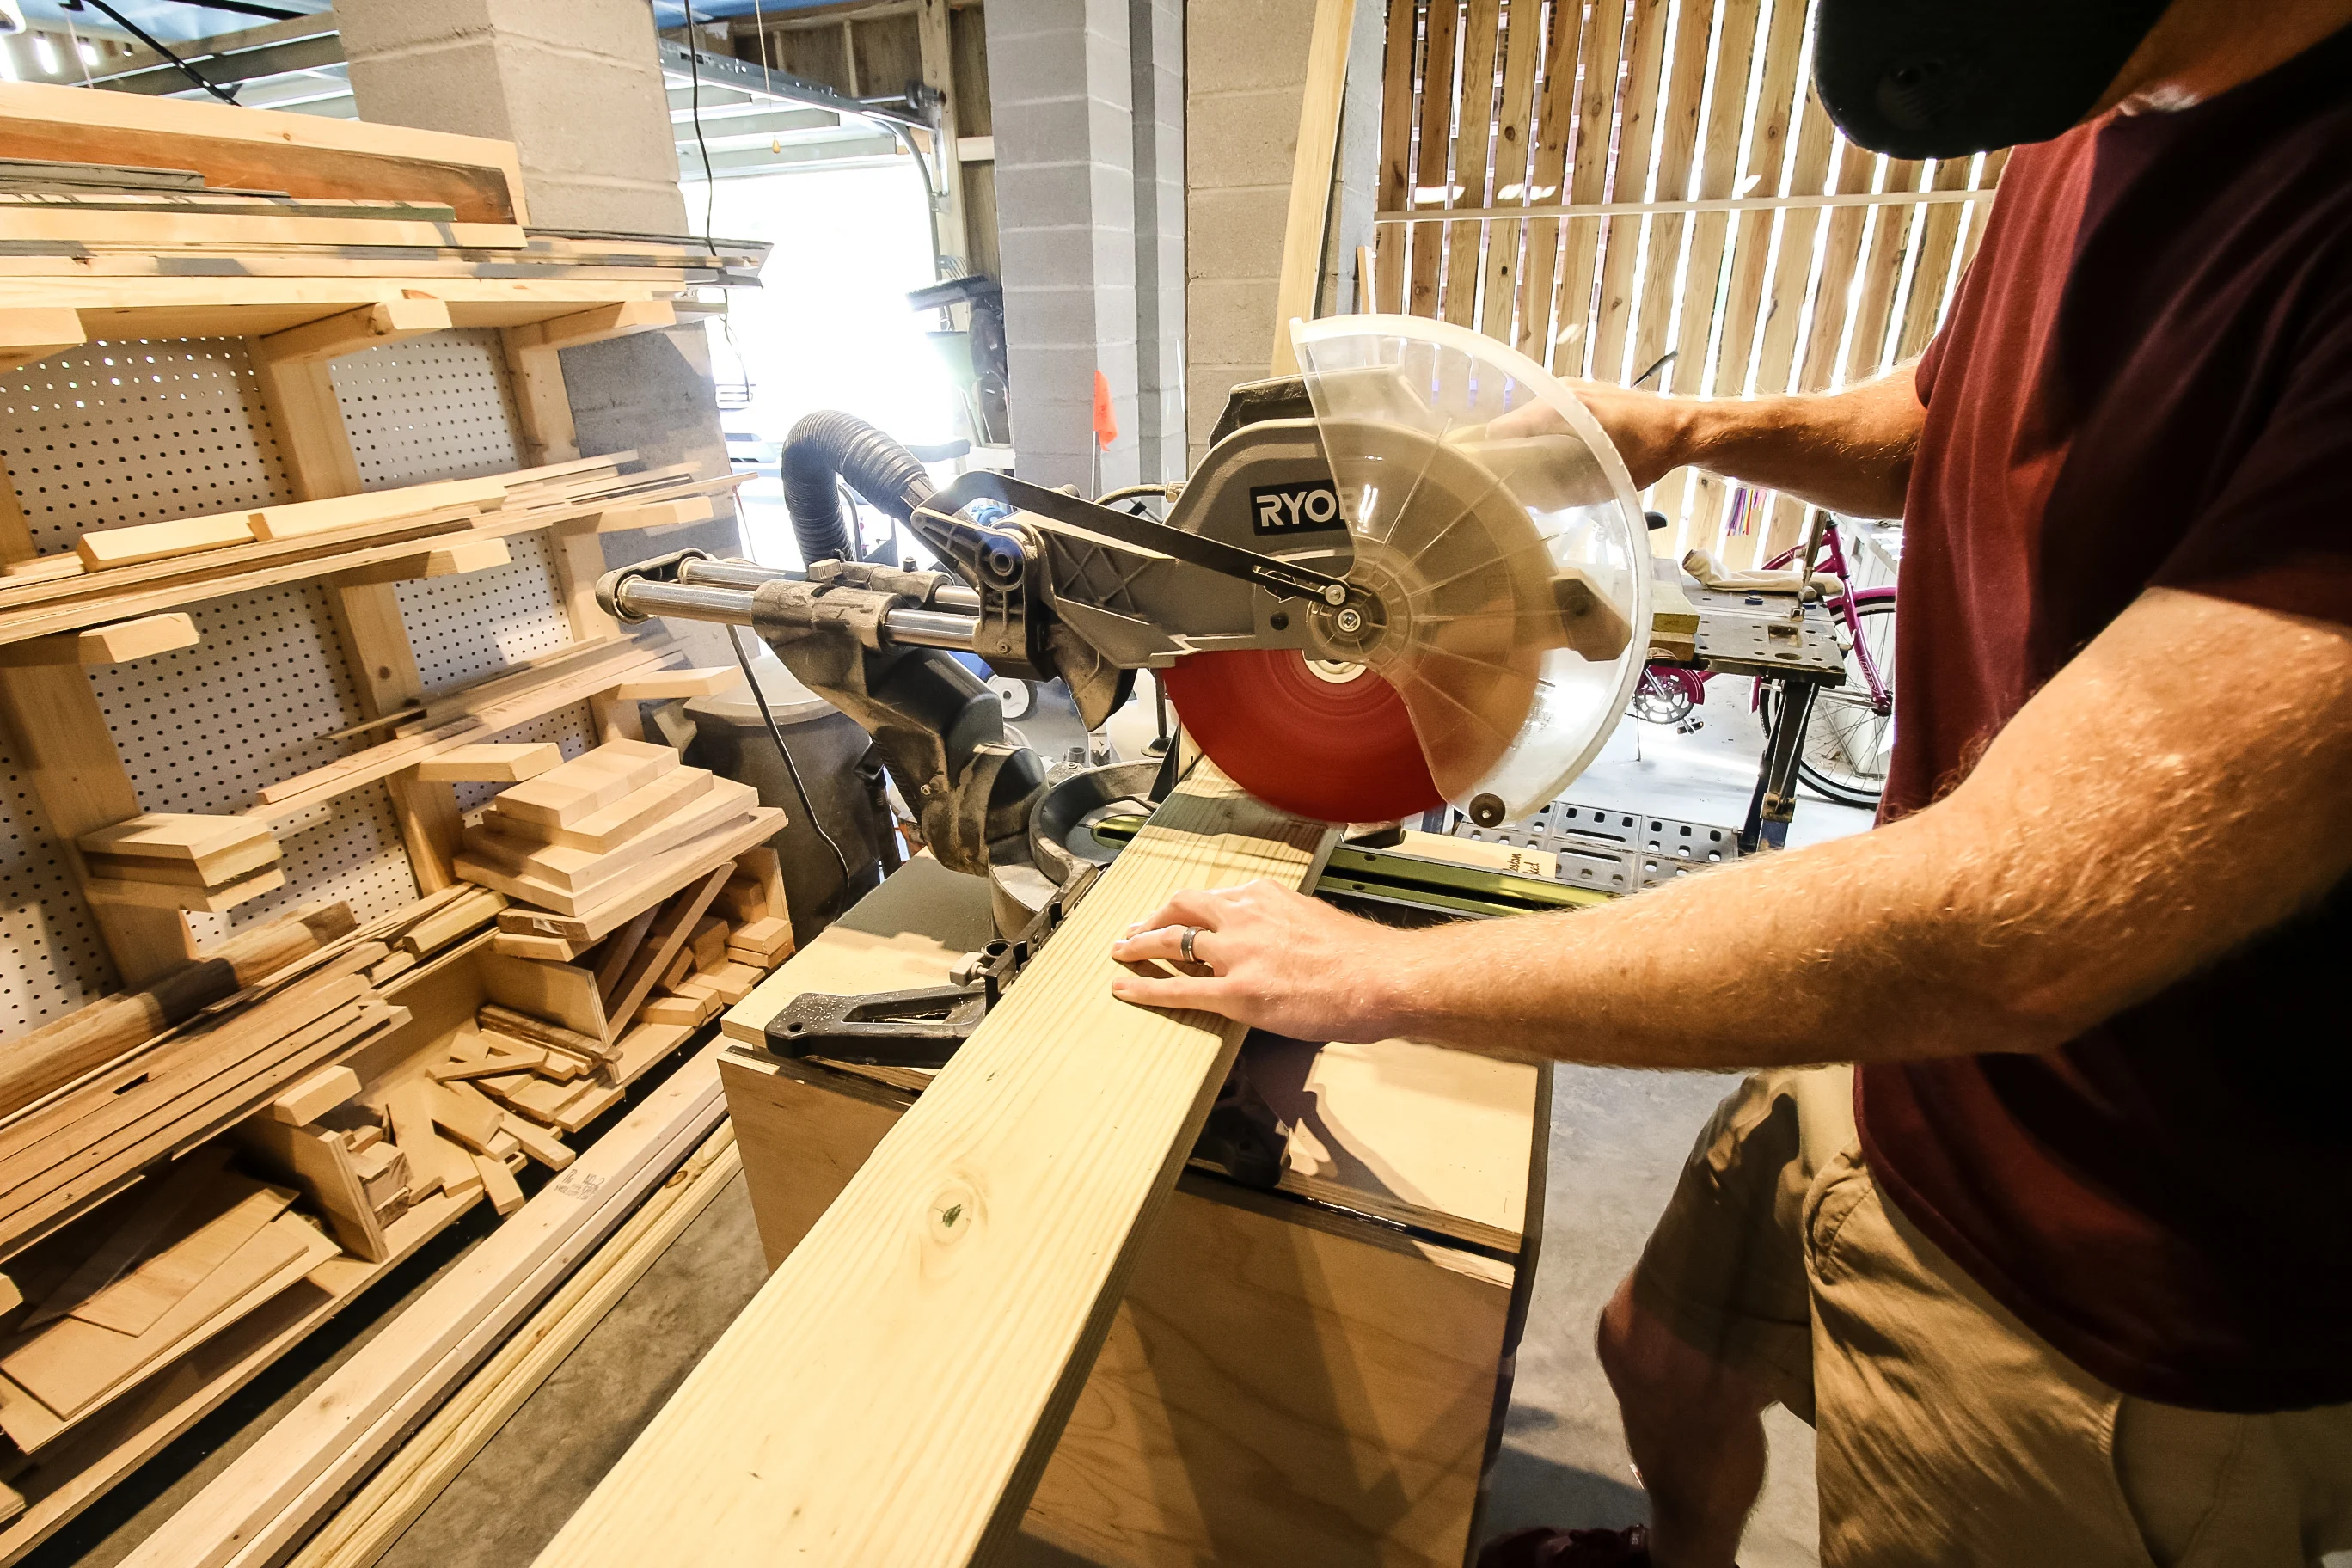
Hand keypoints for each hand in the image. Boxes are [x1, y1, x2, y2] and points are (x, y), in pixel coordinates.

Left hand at [1108, 880, 1410, 1041]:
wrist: (1380, 978)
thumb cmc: (1362, 957)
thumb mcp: (1316, 922)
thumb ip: (1287, 925)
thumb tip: (1277, 943)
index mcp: (1266, 897)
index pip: (1215, 897)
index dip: (1189, 909)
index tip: (1179, 916)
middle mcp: (1245, 916)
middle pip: (1183, 906)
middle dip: (1153, 918)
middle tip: (1135, 930)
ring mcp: (1237, 954)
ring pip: (1173, 940)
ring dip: (1139, 945)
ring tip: (1121, 952)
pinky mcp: (1236, 992)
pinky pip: (1178, 988)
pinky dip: (1145, 987)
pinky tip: (1125, 988)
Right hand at [1488, 378, 1701, 489]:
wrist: (1684, 428)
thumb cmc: (1648, 451)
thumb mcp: (1602, 481)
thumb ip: (1562, 491)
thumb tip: (1530, 501)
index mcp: (1560, 405)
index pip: (1504, 426)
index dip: (1491, 451)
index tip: (1489, 475)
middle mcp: (1561, 390)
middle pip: (1518, 423)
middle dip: (1515, 451)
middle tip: (1518, 481)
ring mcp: (1574, 388)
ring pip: (1536, 420)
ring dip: (1535, 443)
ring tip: (1541, 471)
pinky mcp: (1586, 394)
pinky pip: (1555, 414)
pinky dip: (1553, 434)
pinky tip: (1564, 455)